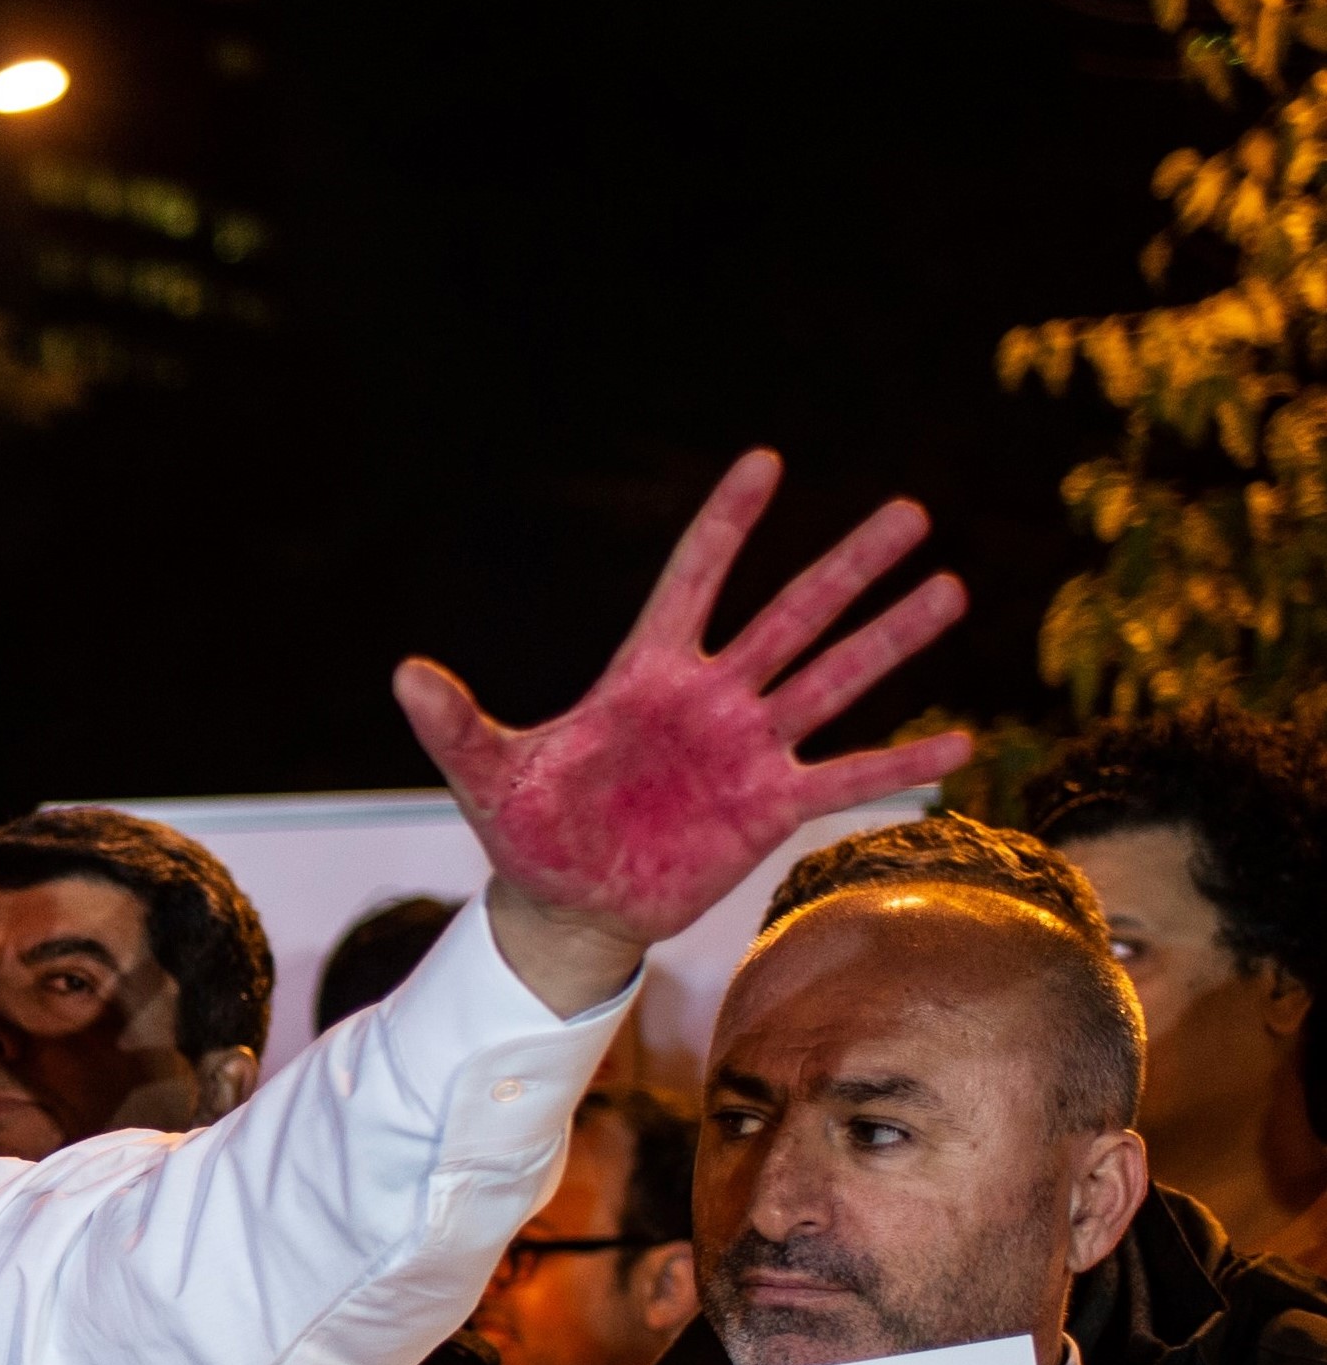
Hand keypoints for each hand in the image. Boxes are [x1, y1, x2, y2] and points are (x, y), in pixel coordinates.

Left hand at [397, 451, 972, 1016]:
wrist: (565, 903)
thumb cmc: (528, 829)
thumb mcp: (485, 774)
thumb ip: (453, 722)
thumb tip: (403, 673)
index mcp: (644, 676)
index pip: (693, 579)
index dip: (725, 524)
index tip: (766, 461)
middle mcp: (710, 699)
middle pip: (789, 616)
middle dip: (847, 566)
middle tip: (911, 511)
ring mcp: (747, 749)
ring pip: (831, 680)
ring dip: (890, 639)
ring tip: (952, 588)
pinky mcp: (768, 808)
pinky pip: (844, 776)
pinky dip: (899, 762)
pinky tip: (962, 741)